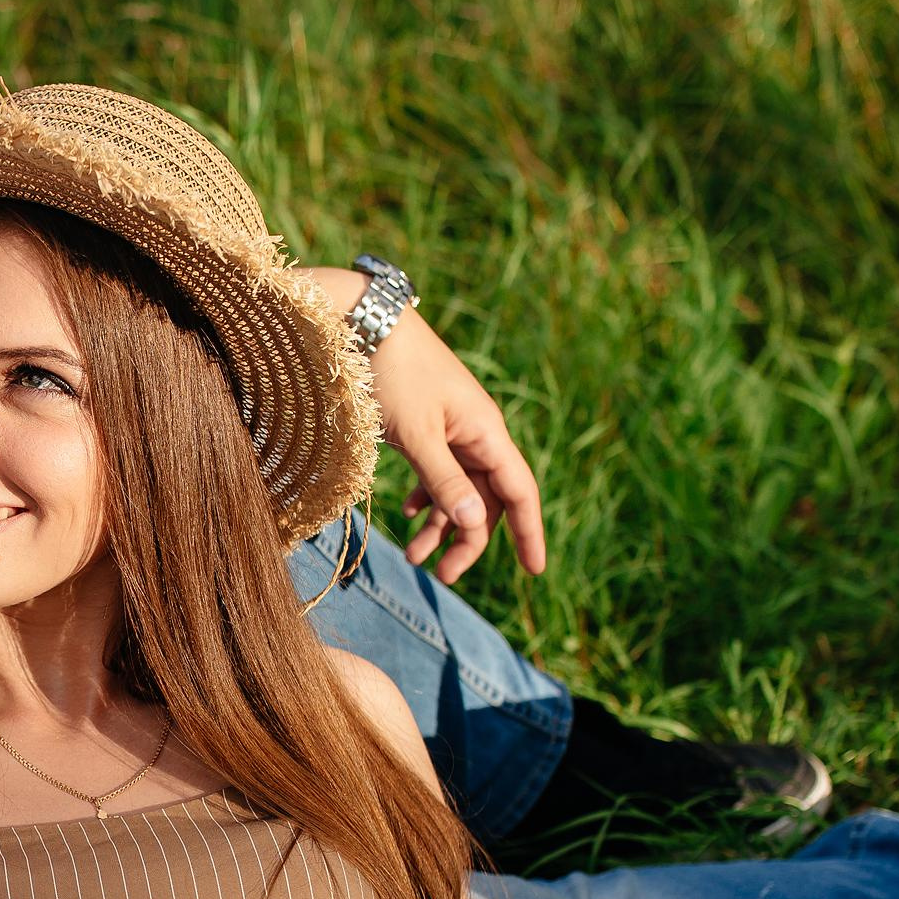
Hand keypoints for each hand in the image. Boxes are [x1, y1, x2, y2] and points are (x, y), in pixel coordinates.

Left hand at [369, 308, 546, 582]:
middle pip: (487, 499)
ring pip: (460, 488)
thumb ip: (445, 481)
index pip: (519, 492)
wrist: (364, 323)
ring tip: (412, 556)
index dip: (528, 533)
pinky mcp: (429, 424)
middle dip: (468, 540)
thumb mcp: (416, 435)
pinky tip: (409, 513)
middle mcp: (478, 432)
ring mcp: (454, 428)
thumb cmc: (392, 375)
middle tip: (441, 575)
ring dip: (441, 525)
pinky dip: (428, 496)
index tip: (534, 572)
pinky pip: (440, 471)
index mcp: (486, 432)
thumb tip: (476, 523)